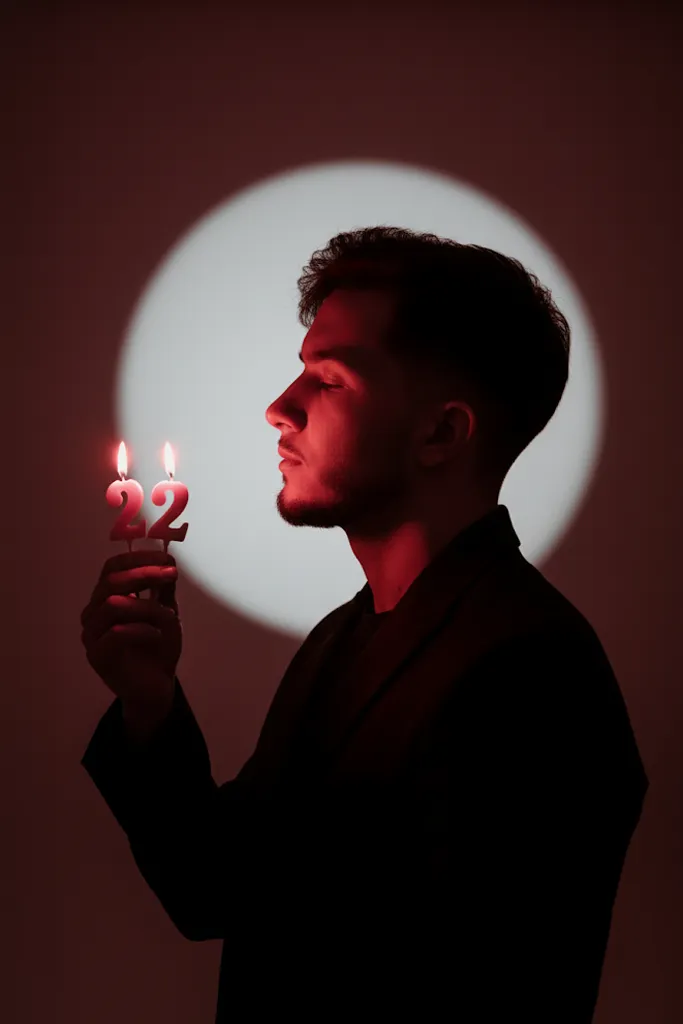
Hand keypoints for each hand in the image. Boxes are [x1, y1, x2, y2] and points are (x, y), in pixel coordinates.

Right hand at [80, 549, 180, 710]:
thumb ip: (163, 588)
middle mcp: (94, 613)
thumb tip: (168, 559)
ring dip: (146, 605)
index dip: (138, 558)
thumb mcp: (166, 612)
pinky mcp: (97, 656)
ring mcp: (92, 635)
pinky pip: (116, 633)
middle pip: (111, 581)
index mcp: (107, 598)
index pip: (113, 568)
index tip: (166, 558)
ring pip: (113, 605)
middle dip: (144, 573)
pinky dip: (141, 630)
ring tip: (168, 616)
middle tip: (171, 574)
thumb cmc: (158, 648)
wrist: (156, 688)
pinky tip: (156, 634)